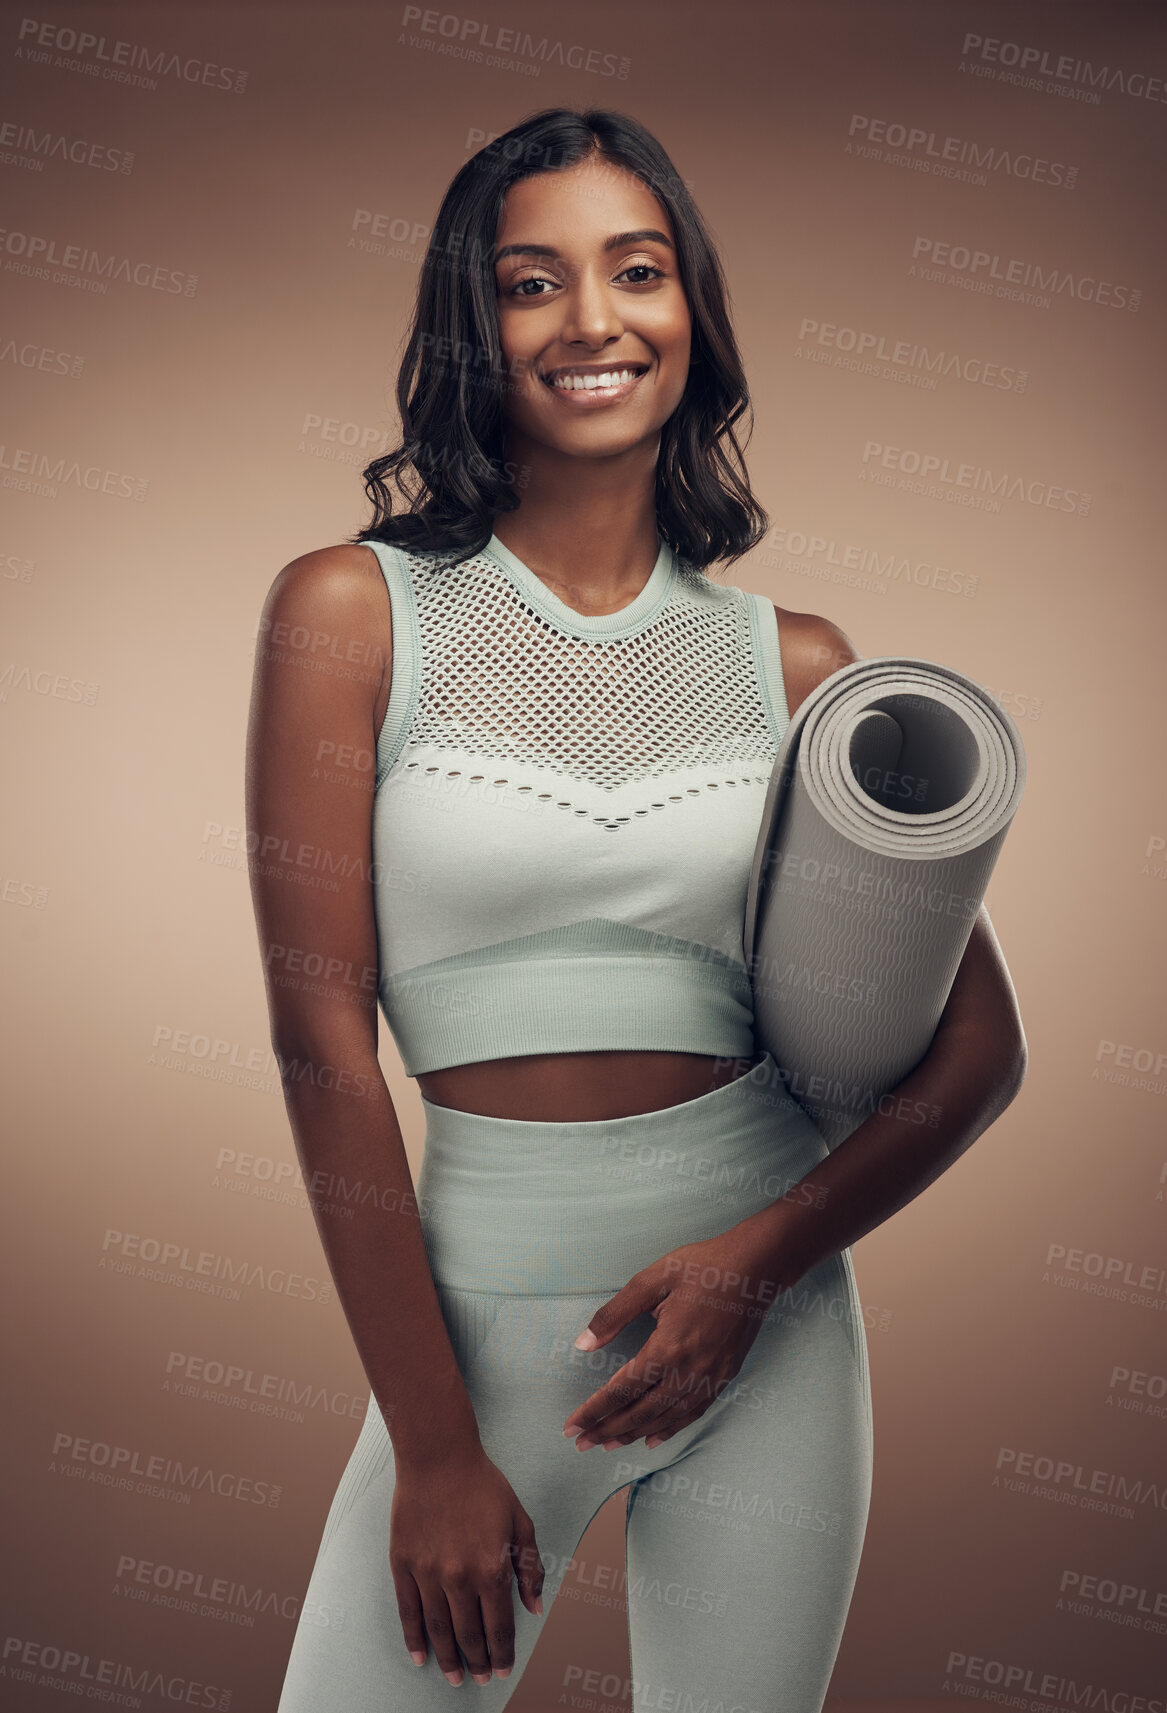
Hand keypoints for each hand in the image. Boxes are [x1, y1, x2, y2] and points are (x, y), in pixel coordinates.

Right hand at [389, 1441, 544, 1684]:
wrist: (438, 1456)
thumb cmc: (483, 1485)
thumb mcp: (519, 1521)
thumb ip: (530, 1567)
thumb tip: (535, 1608)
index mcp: (492, 1568)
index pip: (500, 1626)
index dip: (502, 1653)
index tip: (503, 1670)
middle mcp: (460, 1577)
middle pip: (469, 1635)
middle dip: (477, 1662)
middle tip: (479, 1680)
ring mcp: (428, 1573)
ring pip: (440, 1630)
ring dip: (448, 1659)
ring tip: (454, 1678)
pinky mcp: (403, 1565)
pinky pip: (409, 1612)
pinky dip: (414, 1639)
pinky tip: (421, 1658)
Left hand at [561, 1229, 779, 1453]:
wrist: (756, 1267)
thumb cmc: (702, 1268)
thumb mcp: (651, 1280)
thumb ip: (614, 1314)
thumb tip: (583, 1344)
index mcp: (667, 1347)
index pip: (621, 1390)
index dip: (593, 1411)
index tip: (571, 1427)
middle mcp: (689, 1371)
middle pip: (640, 1412)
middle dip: (606, 1430)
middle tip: (580, 1444)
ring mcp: (710, 1377)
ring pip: (665, 1418)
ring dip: (634, 1434)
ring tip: (608, 1444)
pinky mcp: (724, 1376)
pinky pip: (692, 1413)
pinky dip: (669, 1429)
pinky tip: (653, 1437)